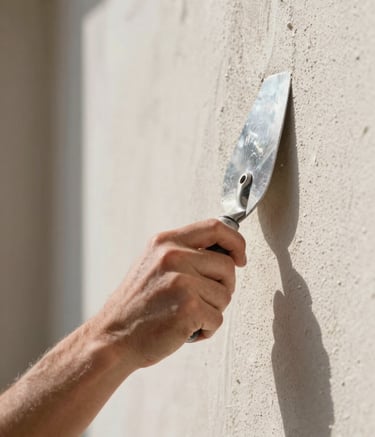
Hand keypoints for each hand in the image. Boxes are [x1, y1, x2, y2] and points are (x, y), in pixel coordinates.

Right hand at [94, 219, 246, 369]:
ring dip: (213, 310)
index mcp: (166, 241)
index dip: (236, 242)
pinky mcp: (188, 307)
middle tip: (202, 299)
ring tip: (187, 314)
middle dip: (223, 286)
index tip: (240, 258)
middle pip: (227, 265)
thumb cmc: (137, 304)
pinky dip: (207, 329)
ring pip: (226, 294)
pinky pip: (218, 318)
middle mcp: (173, 256)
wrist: (113, 337)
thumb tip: (226, 252)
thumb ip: (185, 253)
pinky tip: (186, 329)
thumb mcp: (154, 263)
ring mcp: (181, 281)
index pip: (216, 228)